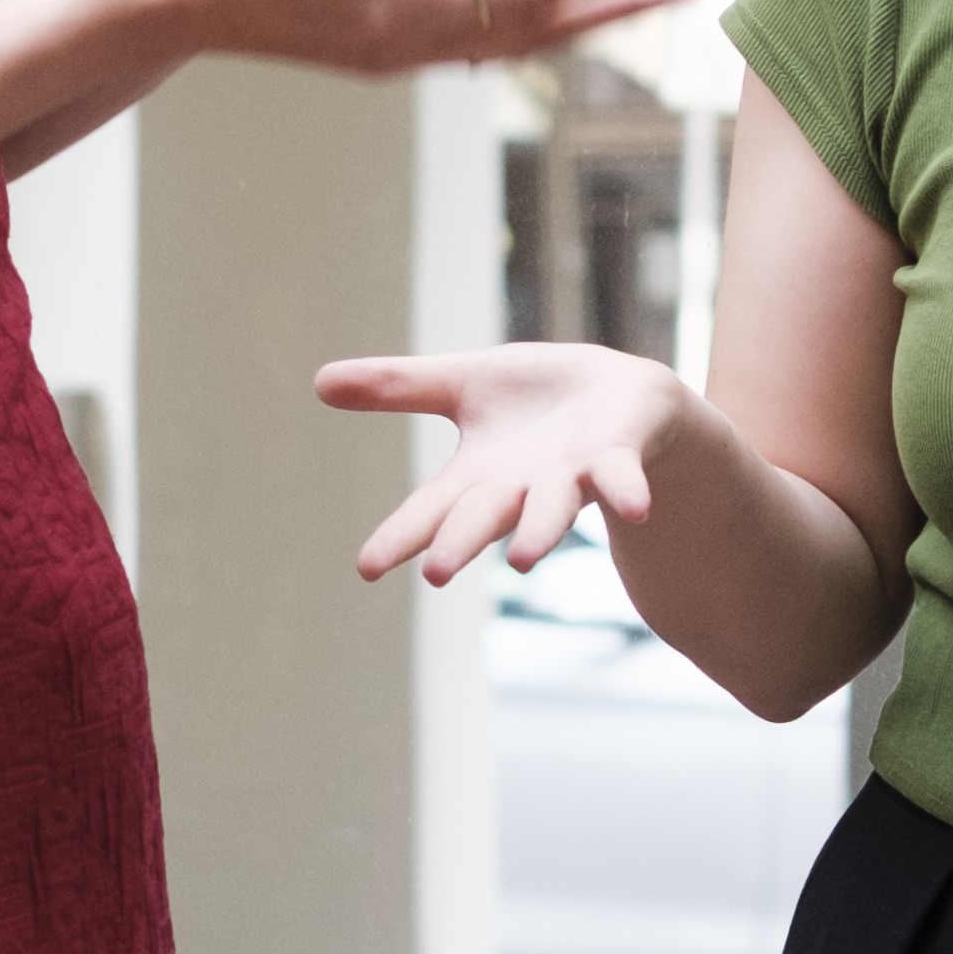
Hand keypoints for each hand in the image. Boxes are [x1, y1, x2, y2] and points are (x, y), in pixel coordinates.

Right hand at [145, 0, 694, 83]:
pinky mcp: (387, 44)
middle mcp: (415, 48)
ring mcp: (401, 54)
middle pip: (539, 32)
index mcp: (405, 19)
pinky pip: (483, 33)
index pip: (529, 0)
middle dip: (615, 5)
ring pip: (516, 39)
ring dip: (584, 13)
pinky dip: (535, 14)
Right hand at [318, 341, 691, 581]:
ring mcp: (572, 477)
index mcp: (479, 474)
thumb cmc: (534, 398)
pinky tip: (634, 508)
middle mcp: (522, 486)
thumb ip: (398, 387)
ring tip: (524, 559)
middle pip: (484, 516)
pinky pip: (621, 478)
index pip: (432, 509)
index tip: (367, 567)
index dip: (402, 536)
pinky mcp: (618, 457)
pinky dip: (625, 492)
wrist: (622, 394)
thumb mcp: (461, 383)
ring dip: (539, 532)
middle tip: (435, 571)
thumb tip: (318, 382)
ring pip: (551, 509)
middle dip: (461, 541)